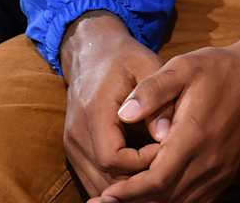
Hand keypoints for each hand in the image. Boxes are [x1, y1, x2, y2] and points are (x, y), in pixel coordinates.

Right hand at [60, 12, 166, 197]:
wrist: (91, 53)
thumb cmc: (124, 58)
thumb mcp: (146, 65)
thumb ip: (157, 98)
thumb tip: (165, 134)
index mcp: (94, 113)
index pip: (112, 158)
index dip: (142, 163)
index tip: (167, 150)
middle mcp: (77, 134)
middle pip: (103, 177)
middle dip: (136, 182)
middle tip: (167, 172)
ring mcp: (72, 145)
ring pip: (96, 182)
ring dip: (125, 187)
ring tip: (156, 178)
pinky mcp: (75, 149)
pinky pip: (93, 176)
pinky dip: (115, 183)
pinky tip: (140, 178)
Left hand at [88, 35, 239, 202]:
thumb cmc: (220, 69)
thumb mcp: (184, 67)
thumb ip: (152, 89)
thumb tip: (123, 113)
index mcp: (194, 136)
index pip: (155, 180)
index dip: (127, 193)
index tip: (104, 197)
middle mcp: (209, 160)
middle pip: (164, 198)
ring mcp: (220, 170)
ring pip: (180, 202)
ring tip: (121, 202)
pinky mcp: (227, 173)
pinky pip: (196, 200)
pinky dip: (172, 202)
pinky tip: (154, 198)